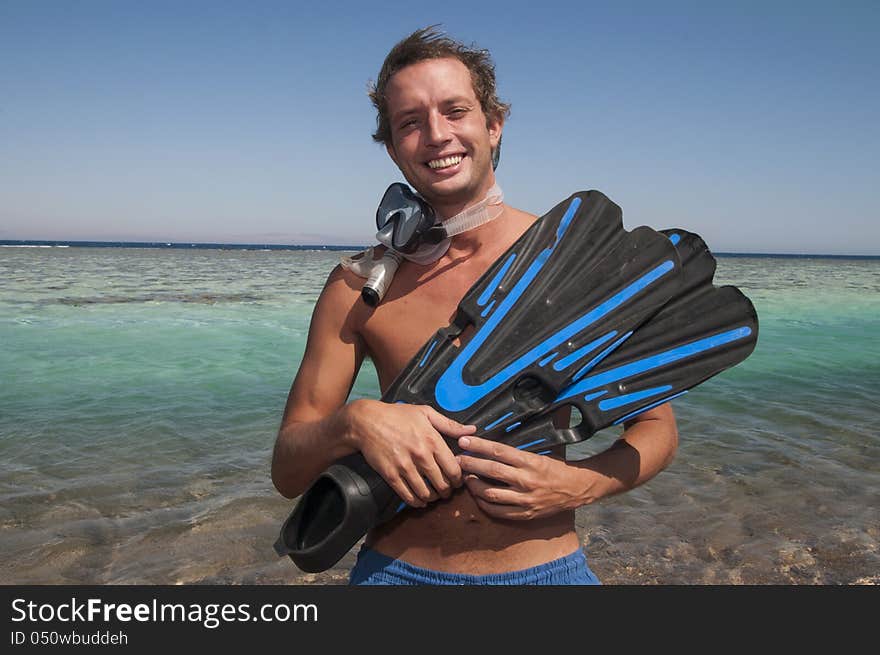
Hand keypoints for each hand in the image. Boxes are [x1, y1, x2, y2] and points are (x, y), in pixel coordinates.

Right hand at [346, 400, 474, 507]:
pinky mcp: (391, 475)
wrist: (367, 421)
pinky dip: (416, 502)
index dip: (459, 479)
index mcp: (432, 440)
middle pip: (442, 484)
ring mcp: (405, 467)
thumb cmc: (397, 415)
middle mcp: (421, 455)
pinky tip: (420, 501)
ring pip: (426, 493)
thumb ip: (450, 424)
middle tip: (447, 491)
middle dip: (447, 491)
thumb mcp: (425, 413)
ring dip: (433, 498)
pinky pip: (408, 496)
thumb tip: (472, 431)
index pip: (454, 469)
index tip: (457, 480)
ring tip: (435, 495)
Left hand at [457, 435, 583, 519]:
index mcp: (530, 461)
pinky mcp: (525, 514)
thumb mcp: (538, 455)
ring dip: (474, 485)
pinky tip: (477, 497)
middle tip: (457, 459)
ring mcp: (525, 499)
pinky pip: (498, 511)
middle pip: (491, 471)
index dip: (479, 446)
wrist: (577, 488)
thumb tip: (489, 447)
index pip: (499, 451)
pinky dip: (484, 504)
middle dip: (470, 464)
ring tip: (466, 478)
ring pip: (491, 493)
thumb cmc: (555, 468)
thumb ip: (515, 454)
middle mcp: (526, 479)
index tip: (463, 441)